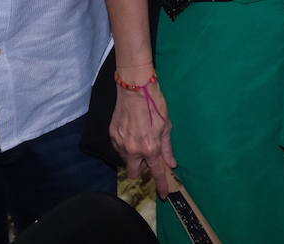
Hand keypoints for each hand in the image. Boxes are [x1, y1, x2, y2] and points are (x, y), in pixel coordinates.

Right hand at [109, 74, 175, 196]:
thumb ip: (167, 147)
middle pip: (135, 173)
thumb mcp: (166, 125)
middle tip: (149, 157)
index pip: (156, 172)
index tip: (164, 195)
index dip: (161, 185)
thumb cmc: (154, 103)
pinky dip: (126, 146)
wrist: (134, 87)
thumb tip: (171, 164)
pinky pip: (119, 149)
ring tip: (140, 139)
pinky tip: (131, 133)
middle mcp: (133, 150)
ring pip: (126, 161)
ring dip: (133, 157)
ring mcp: (120, 143)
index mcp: (150, 147)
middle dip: (142, 170)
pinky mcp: (112, 135)